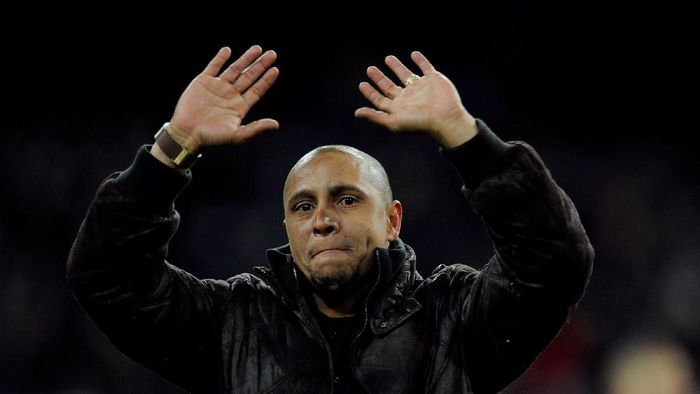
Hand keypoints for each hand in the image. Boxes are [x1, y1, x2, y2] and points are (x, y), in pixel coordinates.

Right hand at [168, 45, 279, 151]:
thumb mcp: (238, 135)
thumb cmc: (212, 139)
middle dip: (260, 65)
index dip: (266, 80)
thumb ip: (257, 128)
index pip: (257, 90)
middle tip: (272, 54)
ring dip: (246, 59)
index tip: (275, 69)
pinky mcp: (202, 82)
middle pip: (249, 77)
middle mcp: (230, 95)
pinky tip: (228, 50)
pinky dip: (220, 58)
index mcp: (240, 107)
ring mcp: (217, 87)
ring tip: (257, 48)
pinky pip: (213, 67)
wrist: (187, 135)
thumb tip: (276, 125)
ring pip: (235, 69)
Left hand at [355, 51, 476, 147]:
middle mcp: (408, 97)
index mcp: (398, 107)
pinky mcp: (433, 79)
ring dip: (396, 67)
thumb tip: (357, 113)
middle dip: (379, 78)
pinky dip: (420, 60)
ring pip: (405, 75)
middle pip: (389, 86)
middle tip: (370, 69)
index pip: (380, 99)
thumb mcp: (393, 122)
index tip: (362, 84)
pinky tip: (414, 54)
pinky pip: (425, 67)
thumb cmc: (420, 123)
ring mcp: (420, 88)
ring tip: (388, 58)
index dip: (370, 92)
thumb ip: (375, 117)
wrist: (445, 118)